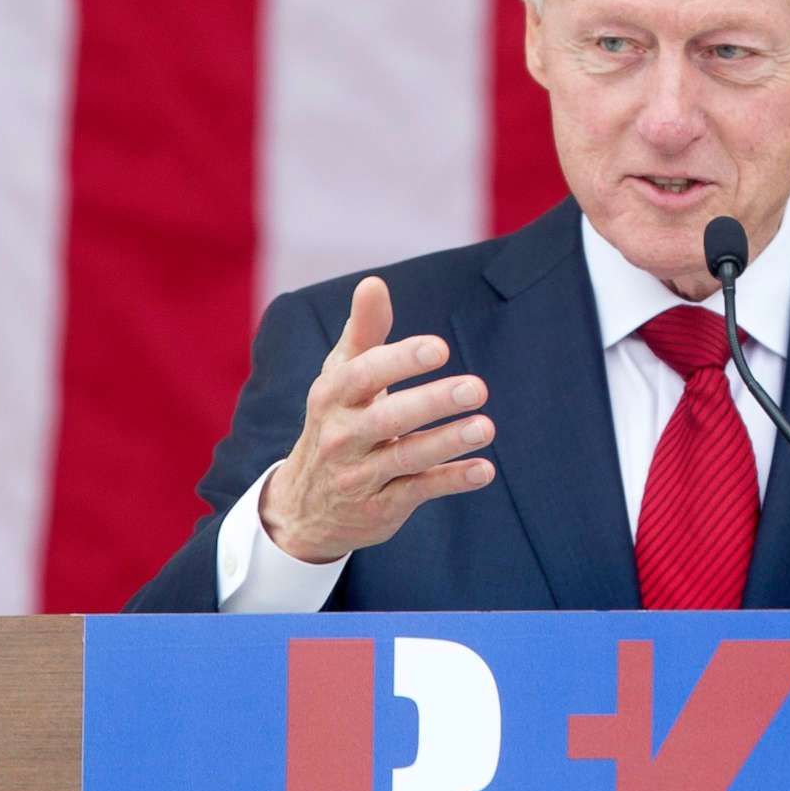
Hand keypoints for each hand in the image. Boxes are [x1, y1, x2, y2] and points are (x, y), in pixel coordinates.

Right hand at [259, 276, 496, 562]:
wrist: (304, 506)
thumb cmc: (336, 421)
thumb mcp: (341, 377)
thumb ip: (364, 331)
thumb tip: (374, 283)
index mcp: (332, 396)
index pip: (363, 375)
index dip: (400, 361)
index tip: (439, 348)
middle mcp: (341, 436)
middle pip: (387, 417)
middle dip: (431, 402)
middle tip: (476, 387)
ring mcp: (359, 475)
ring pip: (404, 457)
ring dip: (446, 442)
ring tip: (485, 427)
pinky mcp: (381, 507)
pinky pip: (418, 491)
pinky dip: (451, 481)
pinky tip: (484, 470)